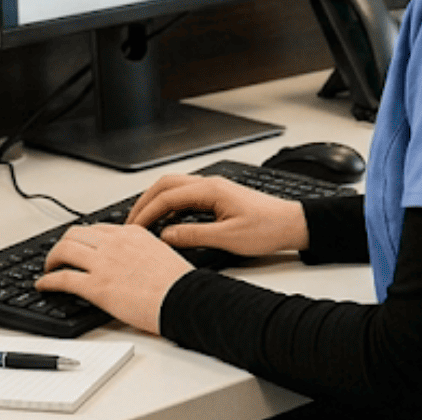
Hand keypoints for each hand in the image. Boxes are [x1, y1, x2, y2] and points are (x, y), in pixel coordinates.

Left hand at [37, 224, 191, 334]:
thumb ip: (140, 249)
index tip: (78, 245)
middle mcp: (115, 243)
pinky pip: (63, 278)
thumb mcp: (161, 252)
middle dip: (62, 244)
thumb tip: (130, 259)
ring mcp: (104, 263)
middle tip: (59, 255)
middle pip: (75, 234)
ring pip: (64, 250)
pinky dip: (48, 281)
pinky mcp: (96, 286)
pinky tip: (44, 284)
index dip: (82, 237)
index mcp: (132, 233)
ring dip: (51, 259)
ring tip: (48, 268)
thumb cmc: (178, 283)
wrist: (183, 299)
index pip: (97, 228)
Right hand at [125, 174, 308, 256]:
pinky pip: (186, 195)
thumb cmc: (267, 228)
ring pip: (175, 188)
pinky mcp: (218, 196)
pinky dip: (170, 205)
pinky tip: (166, 221)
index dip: (146, 213)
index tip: (133, 229)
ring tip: (143, 222)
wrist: (290, 223)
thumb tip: (166, 235)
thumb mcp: (228, 238)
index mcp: (211, 190)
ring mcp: (214, 188)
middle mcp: (210, 184)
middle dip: (145, 202)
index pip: (167, 196)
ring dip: (156, 202)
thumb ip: (194, 235)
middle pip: (166, 185)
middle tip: (130, 223)